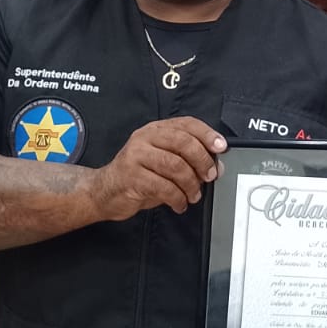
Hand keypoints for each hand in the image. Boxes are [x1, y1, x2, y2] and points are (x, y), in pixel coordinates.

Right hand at [88, 117, 225, 219]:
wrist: (105, 191)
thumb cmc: (139, 176)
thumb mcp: (165, 163)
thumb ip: (189, 161)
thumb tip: (217, 166)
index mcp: (156, 130)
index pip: (187, 124)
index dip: (207, 134)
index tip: (221, 147)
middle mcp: (145, 138)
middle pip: (183, 142)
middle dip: (202, 161)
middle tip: (210, 176)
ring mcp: (136, 155)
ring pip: (175, 165)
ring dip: (191, 184)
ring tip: (193, 195)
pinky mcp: (131, 175)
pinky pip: (163, 186)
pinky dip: (177, 198)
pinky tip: (179, 204)